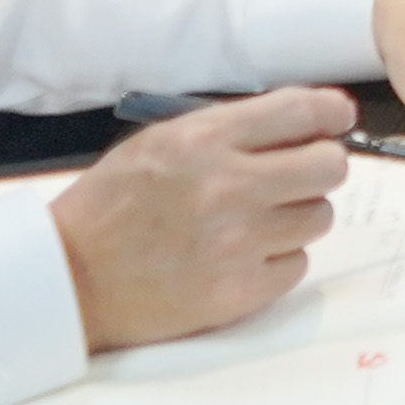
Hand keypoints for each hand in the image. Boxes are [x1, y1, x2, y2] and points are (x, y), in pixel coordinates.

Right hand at [51, 89, 346, 347]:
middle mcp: (227, 188)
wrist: (67, 281)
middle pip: (329, 166)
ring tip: (256, 223)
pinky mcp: (237, 294)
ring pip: (319, 217)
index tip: (336, 120)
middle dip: (319, 167)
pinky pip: (297, 266)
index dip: (331, 113)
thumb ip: (230, 130)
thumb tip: (305, 124)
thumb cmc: (112, 206)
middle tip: (295, 178)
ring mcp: (235, 245)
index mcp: (203, 140)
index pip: (303, 110)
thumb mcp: (161, 142)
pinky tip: (242, 258)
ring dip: (297, 217)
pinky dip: (278, 261)